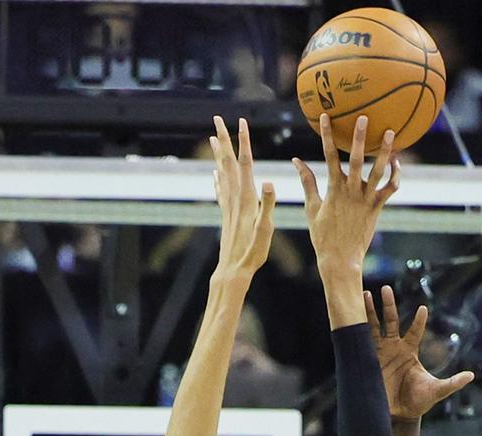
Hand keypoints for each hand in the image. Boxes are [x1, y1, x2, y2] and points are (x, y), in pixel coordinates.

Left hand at [210, 116, 274, 281]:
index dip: (243, 141)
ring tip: (213, 137)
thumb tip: (268, 182)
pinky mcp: (225, 215)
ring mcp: (228, 206)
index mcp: (246, 198)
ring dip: (218, 154)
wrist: (232, 271)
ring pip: (222, 172)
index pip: (246, 163)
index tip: (241, 121)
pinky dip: (217, 177)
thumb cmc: (252, 254)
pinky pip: (220, 190)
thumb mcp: (266, 230)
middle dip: (224, 139)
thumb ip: (268, 205)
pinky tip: (215, 173)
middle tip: (217, 118)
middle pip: (229, 162)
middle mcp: (234, 198)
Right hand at [293, 114, 399, 275]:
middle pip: (355, 160)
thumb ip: (307, 182)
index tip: (325, 117)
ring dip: (384, 152)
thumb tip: (296, 160)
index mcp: (333, 190)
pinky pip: (390, 189)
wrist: (340, 260)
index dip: (327, 135)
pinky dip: (395, 176)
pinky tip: (396, 163)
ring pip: (378, 172)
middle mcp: (350, 192)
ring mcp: (365, 200)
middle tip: (364, 117)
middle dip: (359, 138)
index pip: (328, 157)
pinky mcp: (377, 208)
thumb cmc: (323, 236)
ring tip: (390, 132)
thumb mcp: (311, 208)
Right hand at [365, 285, 474, 420]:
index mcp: (410, 351)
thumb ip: (452, 383)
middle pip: (391, 321)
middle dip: (388, 305)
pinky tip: (350, 318)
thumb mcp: (437, 391)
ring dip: (369, 312)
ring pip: (373, 327)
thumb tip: (471, 376)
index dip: (419, 320)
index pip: (415, 330)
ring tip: (365, 294)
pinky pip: (361, 343)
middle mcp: (394, 348)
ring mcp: (380, 353)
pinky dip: (356, 331)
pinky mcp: (368, 361)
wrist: (398, 416)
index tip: (423, 309)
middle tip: (385, 289)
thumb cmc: (418, 402)